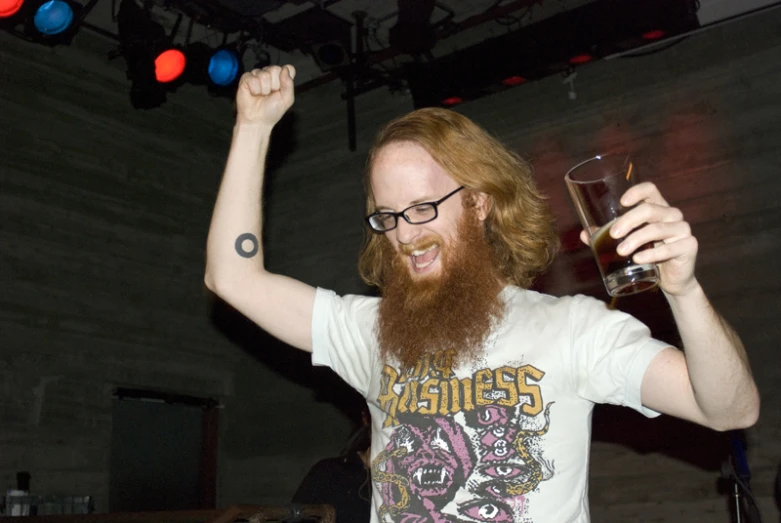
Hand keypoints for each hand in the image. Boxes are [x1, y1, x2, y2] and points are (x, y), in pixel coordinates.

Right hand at [235, 65, 295, 126]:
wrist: (257, 120)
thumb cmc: (272, 111)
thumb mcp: (286, 99)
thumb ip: (289, 84)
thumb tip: (285, 68)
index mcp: (281, 78)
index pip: (288, 68)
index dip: (286, 78)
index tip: (281, 90)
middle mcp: (270, 74)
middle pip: (275, 69)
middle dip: (274, 85)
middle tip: (270, 95)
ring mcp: (257, 75)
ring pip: (264, 74)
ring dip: (264, 89)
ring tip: (261, 96)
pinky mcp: (246, 78)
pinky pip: (252, 78)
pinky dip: (254, 89)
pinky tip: (253, 94)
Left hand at [579, 182, 698, 295]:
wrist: (672, 279)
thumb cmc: (648, 254)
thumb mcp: (628, 243)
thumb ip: (606, 237)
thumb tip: (584, 233)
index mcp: (658, 208)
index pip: (650, 190)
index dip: (637, 192)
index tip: (622, 202)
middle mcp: (672, 215)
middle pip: (650, 209)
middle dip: (628, 221)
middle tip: (613, 235)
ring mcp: (682, 230)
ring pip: (657, 229)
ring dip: (636, 239)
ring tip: (621, 251)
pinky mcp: (689, 246)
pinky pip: (669, 248)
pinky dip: (651, 254)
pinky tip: (638, 259)